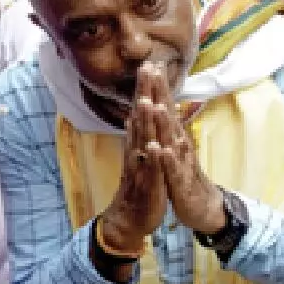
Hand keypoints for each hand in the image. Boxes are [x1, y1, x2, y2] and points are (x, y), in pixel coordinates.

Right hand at [98, 63, 169, 252]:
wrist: (130, 219)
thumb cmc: (139, 186)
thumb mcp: (140, 156)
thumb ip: (137, 135)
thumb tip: (133, 113)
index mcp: (139, 143)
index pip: (143, 110)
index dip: (146, 88)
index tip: (150, 64)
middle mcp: (137, 150)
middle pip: (141, 118)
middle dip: (144, 94)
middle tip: (146, 69)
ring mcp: (141, 168)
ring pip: (143, 142)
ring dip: (145, 122)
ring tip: (148, 101)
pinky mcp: (148, 186)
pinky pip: (150, 171)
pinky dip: (152, 159)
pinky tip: (154, 147)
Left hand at [140, 67, 223, 233]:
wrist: (201, 206)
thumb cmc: (182, 175)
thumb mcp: (172, 148)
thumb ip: (167, 127)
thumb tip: (160, 105)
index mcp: (173, 136)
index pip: (165, 106)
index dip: (157, 87)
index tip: (150, 64)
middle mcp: (179, 144)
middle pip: (169, 116)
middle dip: (161, 94)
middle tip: (153, 72)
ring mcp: (181, 162)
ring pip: (172, 140)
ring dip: (164, 123)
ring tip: (156, 106)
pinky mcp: (180, 182)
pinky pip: (173, 170)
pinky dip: (168, 159)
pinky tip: (163, 149)